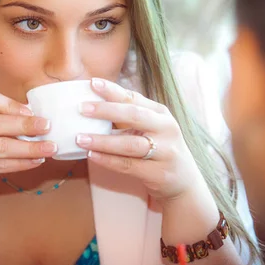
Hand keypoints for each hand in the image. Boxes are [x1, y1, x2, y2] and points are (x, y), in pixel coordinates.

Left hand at [77, 78, 204, 203]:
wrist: (184, 181)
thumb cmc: (160, 149)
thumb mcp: (151, 128)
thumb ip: (129, 116)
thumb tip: (93, 103)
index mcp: (161, 114)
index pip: (134, 98)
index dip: (113, 90)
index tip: (92, 83)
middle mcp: (166, 129)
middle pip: (134, 116)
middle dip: (107, 110)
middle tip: (82, 108)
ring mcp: (165, 152)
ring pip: (130, 144)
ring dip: (103, 141)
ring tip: (80, 138)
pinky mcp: (159, 173)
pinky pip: (128, 165)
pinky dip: (108, 160)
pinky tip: (92, 156)